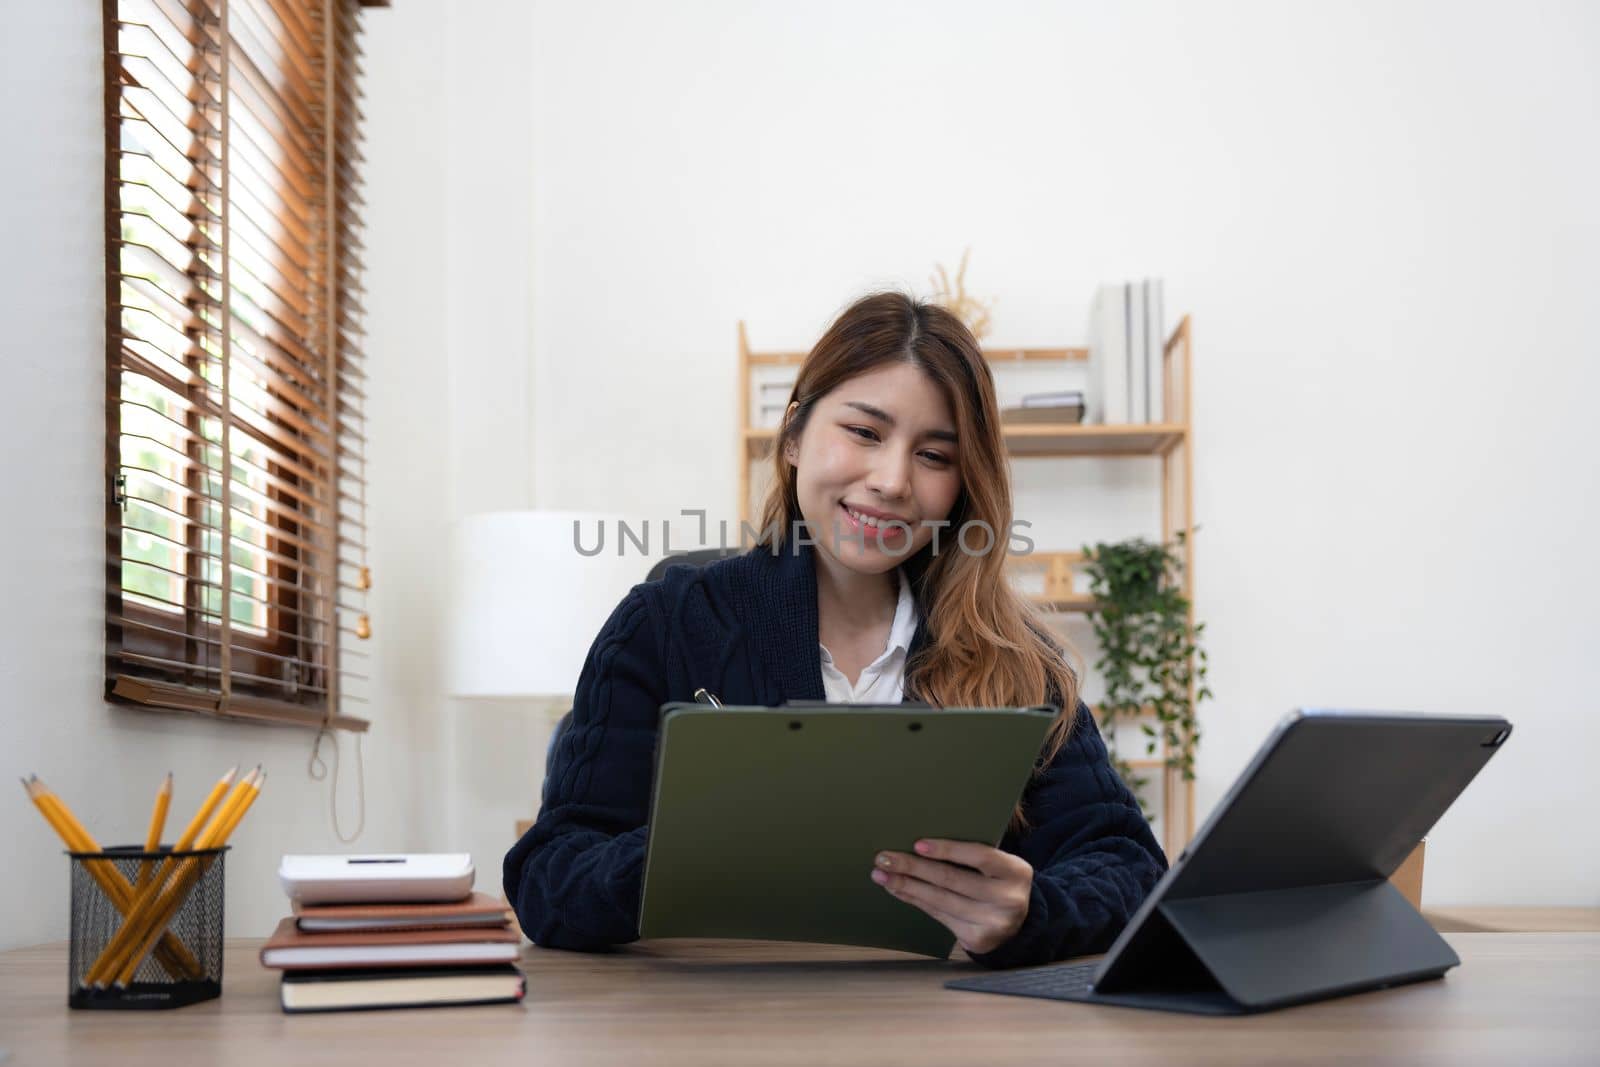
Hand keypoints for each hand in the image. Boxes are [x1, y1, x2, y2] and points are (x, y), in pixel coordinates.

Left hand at [870, 839, 1032, 955]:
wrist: (1018, 925)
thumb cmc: (998, 883)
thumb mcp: (998, 866)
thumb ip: (972, 856)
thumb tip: (919, 844)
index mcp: (1016, 872)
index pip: (980, 856)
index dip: (948, 849)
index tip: (917, 844)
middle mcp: (1008, 899)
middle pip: (952, 879)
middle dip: (914, 867)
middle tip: (884, 857)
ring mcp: (993, 923)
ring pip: (941, 900)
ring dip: (906, 885)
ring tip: (882, 874)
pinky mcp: (977, 940)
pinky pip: (939, 916)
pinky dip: (915, 900)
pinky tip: (898, 889)